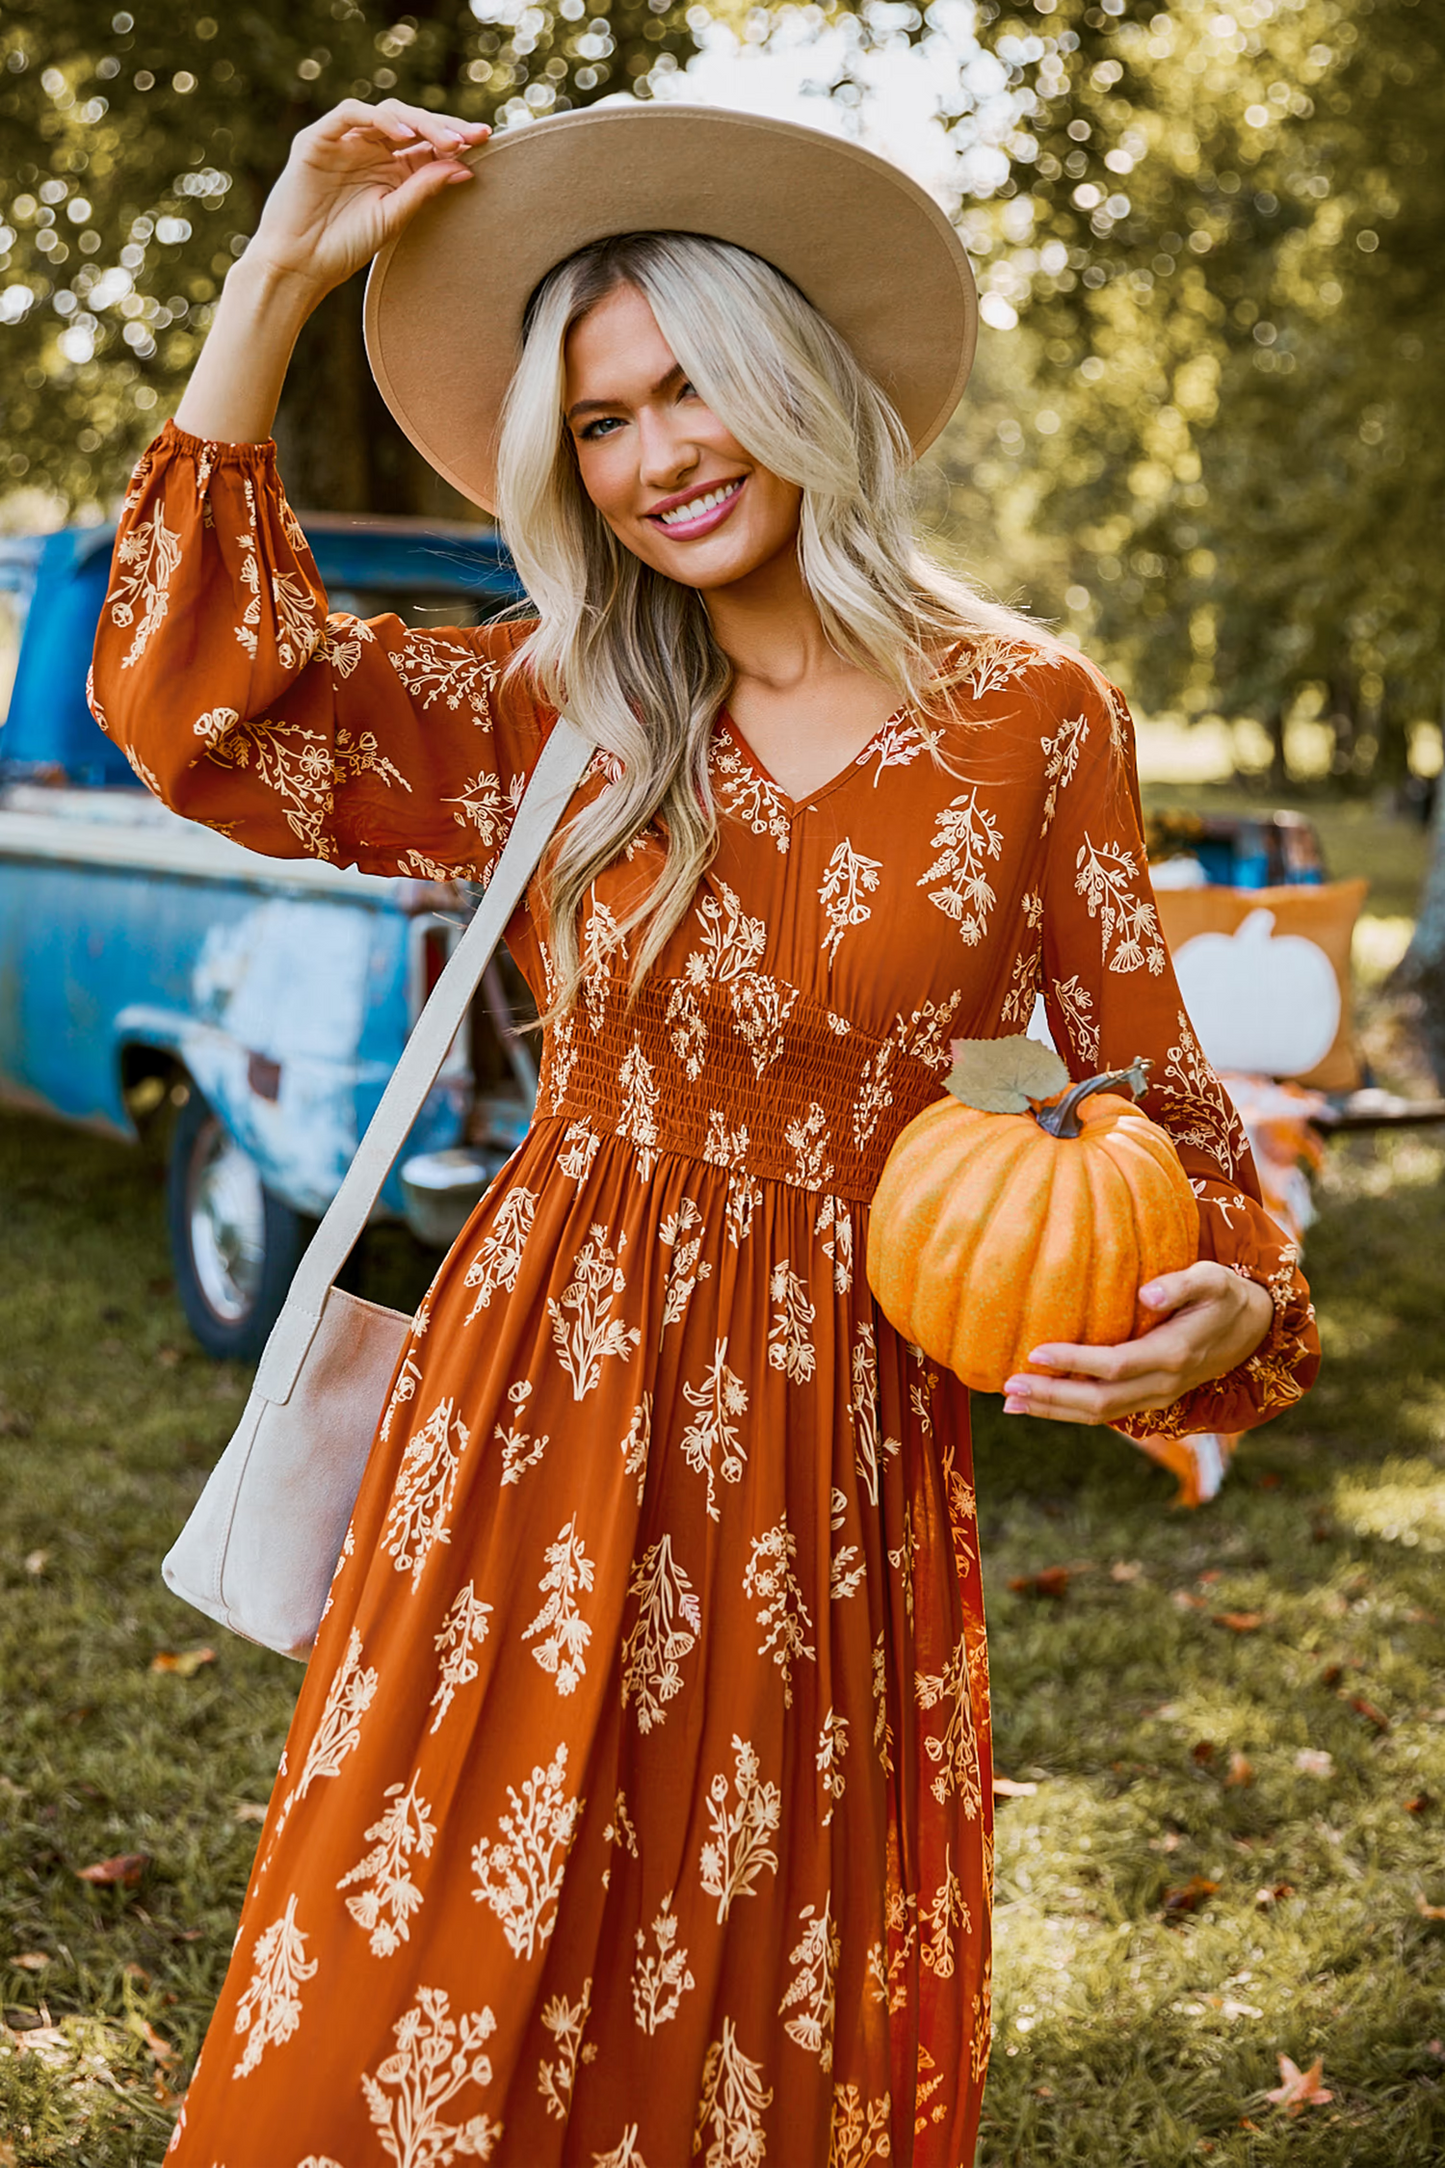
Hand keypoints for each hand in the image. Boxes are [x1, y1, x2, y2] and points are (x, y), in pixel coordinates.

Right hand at [247, 98, 489, 301]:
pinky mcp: (318, 139)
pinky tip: (403, 134)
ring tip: (446, 140)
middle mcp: (370, 150)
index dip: (456, 138)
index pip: (427, 143)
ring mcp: (345, 141)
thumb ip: (424, 189)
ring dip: (419, 121)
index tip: (486, 140)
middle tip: (474, 137)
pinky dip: (378, 118)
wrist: (300, 264)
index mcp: (391, 169)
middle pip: (412, 122)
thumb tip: (465, 168)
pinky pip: (350, 114)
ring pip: (386, 113)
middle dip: (445, 127)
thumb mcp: (394, 216)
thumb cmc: (345, 246)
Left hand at [1001, 1262, 1275, 1425]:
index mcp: (1174, 1355)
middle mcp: (1164, 1384)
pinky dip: (1068, 1411)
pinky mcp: (1150, 1399)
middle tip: (1008, 1388)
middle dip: (1053, 1398)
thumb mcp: (1212, 1280)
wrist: (1252, 1329)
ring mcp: (1157, 1397)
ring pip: (1100, 1414)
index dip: (1075, 1363)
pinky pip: (1106, 1412)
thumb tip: (1147, 1294)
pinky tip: (1036, 1403)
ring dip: (1054, 1411)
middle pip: (1101, 1402)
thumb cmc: (1224, 1295)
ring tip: (1010, 1403)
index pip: (1115, 1366)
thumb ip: (1182, 1285)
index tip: (1036, 1352)